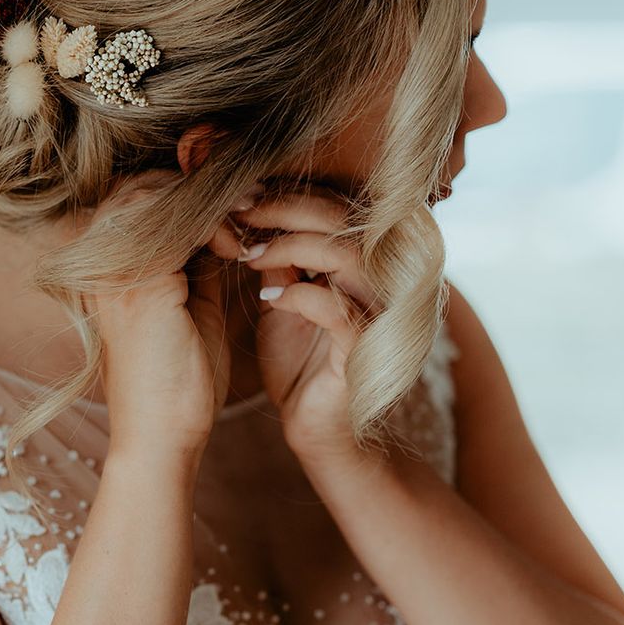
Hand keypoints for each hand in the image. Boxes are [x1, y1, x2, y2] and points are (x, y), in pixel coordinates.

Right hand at [82, 170, 257, 455]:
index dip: (187, 189)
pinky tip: (237, 248)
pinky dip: (215, 227)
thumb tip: (224, 218)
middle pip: (144, 185)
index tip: (237, 201)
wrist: (162, 438)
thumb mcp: (190, 301)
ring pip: (161, 197)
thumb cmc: (177, 378)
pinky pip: (180, 227)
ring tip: (247, 222)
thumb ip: (197, 257)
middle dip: (199, 187)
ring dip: (210, 204)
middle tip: (249, 201)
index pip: (138, 194)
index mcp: (102, 265)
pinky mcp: (141, 286)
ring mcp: (115, 270)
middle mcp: (98, 261)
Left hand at [229, 182, 382, 461]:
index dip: (290, 194)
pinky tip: (269, 302)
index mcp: (363, 262)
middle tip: (241, 213)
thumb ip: (278, 258)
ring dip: (290, 247)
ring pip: (345, 255)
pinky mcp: (366, 350)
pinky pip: (338, 309)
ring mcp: (379, 313)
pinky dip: (298, 297)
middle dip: (285, 209)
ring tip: (249, 256)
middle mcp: (381, 280)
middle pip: (343, 218)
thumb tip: (252, 211)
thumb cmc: (298, 362)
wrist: (315, 430)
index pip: (336, 205)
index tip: (243, 195)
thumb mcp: (282, 298)